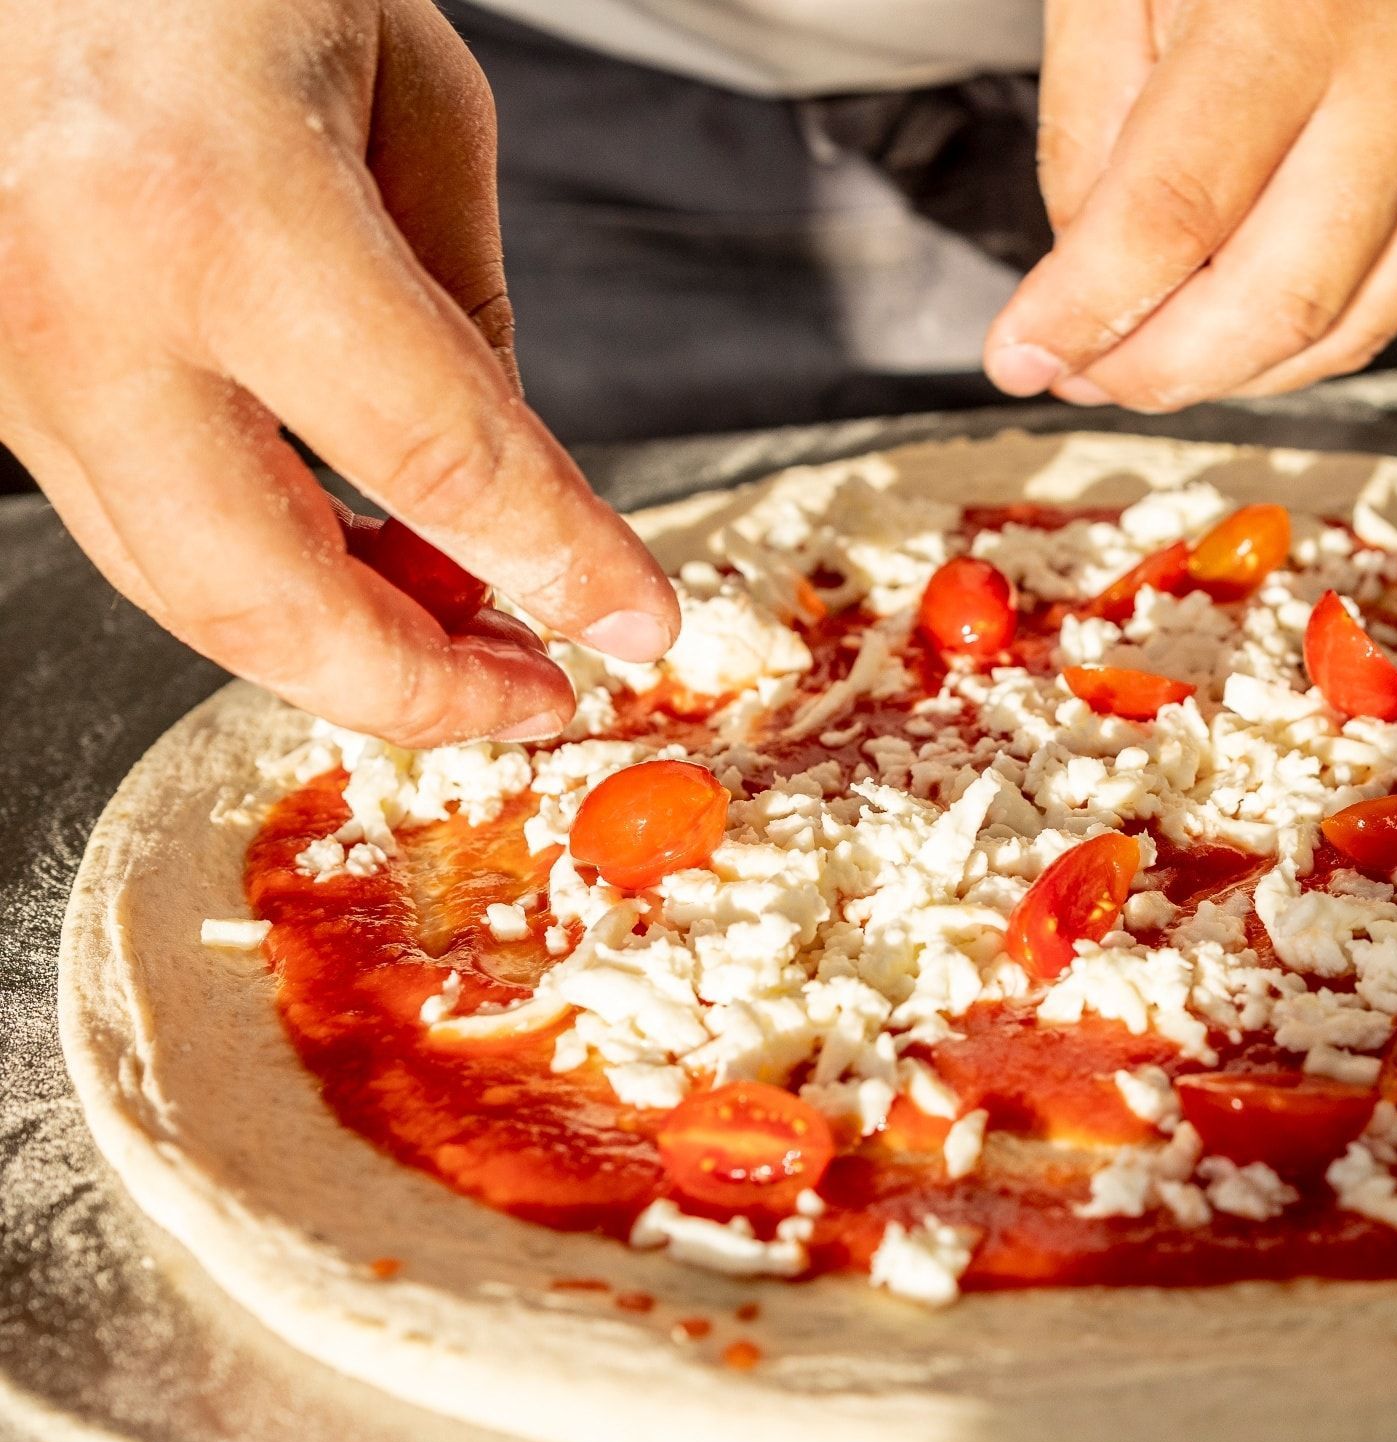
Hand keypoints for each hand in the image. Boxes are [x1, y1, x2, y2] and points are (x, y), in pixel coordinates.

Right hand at [0, 0, 678, 745]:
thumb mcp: (408, 88)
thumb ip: (464, 304)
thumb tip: (502, 487)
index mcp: (215, 209)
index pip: (441, 458)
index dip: (562, 563)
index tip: (636, 620)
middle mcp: (82, 308)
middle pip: (276, 604)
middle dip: (428, 691)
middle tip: (535, 700)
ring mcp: (7, 359)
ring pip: (191, 598)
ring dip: (348, 652)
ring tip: (469, 643)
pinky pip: (147, 529)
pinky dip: (267, 578)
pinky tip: (359, 568)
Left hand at [985, 0, 1396, 409]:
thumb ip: (1089, 126)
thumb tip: (1083, 279)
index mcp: (1301, 7)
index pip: (1173, 215)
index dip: (1084, 310)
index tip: (1018, 357)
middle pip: (1267, 304)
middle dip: (1148, 370)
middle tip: (1071, 370)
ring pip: (1327, 334)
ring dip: (1209, 377)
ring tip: (1125, 360)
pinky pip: (1372, 315)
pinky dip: (1278, 356)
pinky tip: (1209, 340)